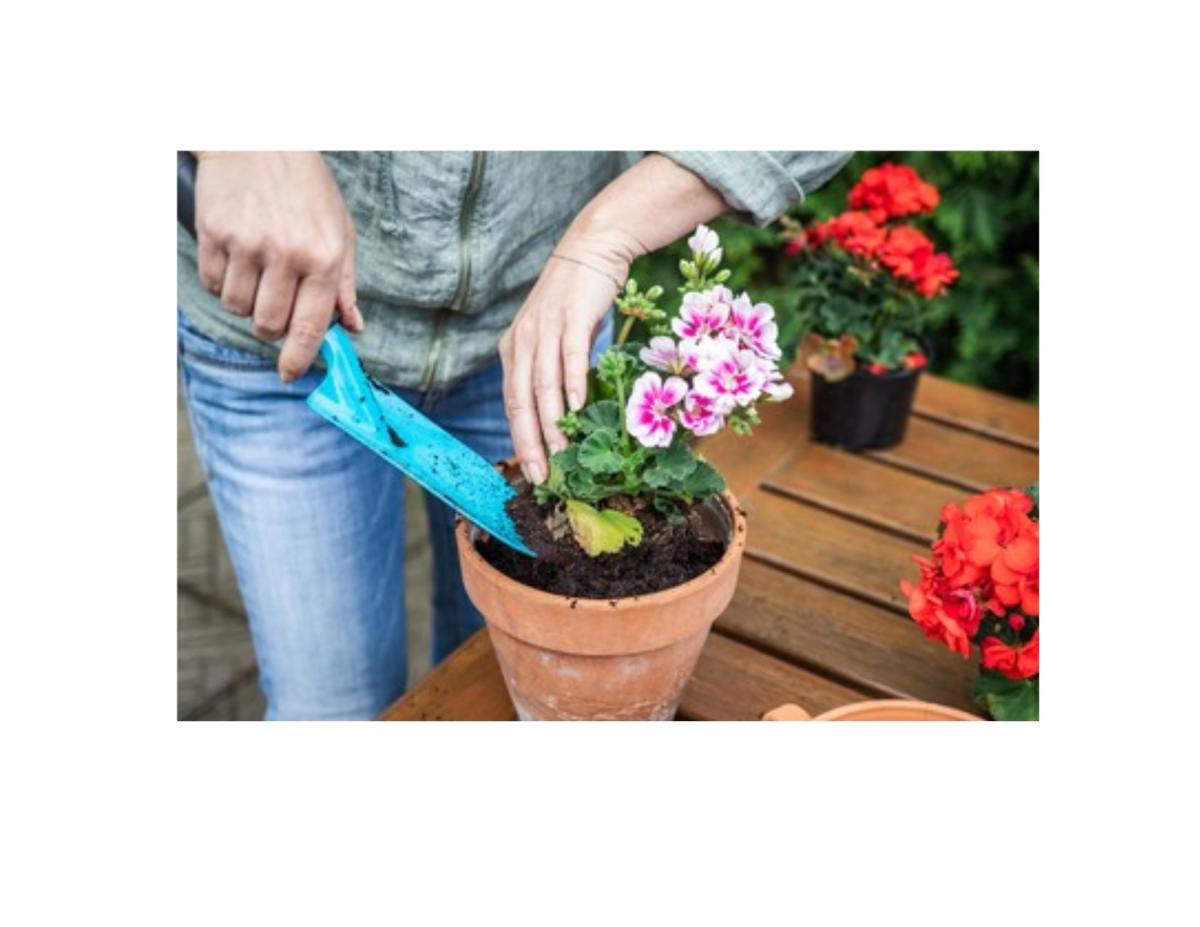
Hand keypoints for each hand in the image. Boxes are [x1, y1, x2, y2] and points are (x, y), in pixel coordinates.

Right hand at [194, 151, 363, 381]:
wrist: (260, 139)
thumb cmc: (307, 189)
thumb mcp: (340, 232)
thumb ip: (343, 284)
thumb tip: (351, 327)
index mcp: (323, 257)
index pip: (309, 326)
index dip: (297, 358)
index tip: (290, 375)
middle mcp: (286, 254)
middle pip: (268, 325)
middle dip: (271, 325)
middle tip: (275, 302)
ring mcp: (246, 244)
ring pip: (237, 307)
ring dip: (245, 301)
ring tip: (257, 271)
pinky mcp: (214, 234)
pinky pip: (212, 284)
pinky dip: (221, 281)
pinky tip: (235, 257)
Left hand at [499, 234, 629, 484]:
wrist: (590, 250)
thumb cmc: (574, 300)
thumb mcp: (552, 337)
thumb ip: (551, 370)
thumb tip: (561, 412)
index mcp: (514, 350)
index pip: (512, 404)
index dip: (520, 440)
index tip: (532, 470)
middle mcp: (523, 342)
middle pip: (522, 401)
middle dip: (530, 442)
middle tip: (542, 475)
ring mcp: (545, 330)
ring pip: (544, 385)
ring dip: (552, 422)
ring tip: (562, 452)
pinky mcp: (571, 319)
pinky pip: (570, 357)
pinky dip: (573, 383)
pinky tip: (578, 406)